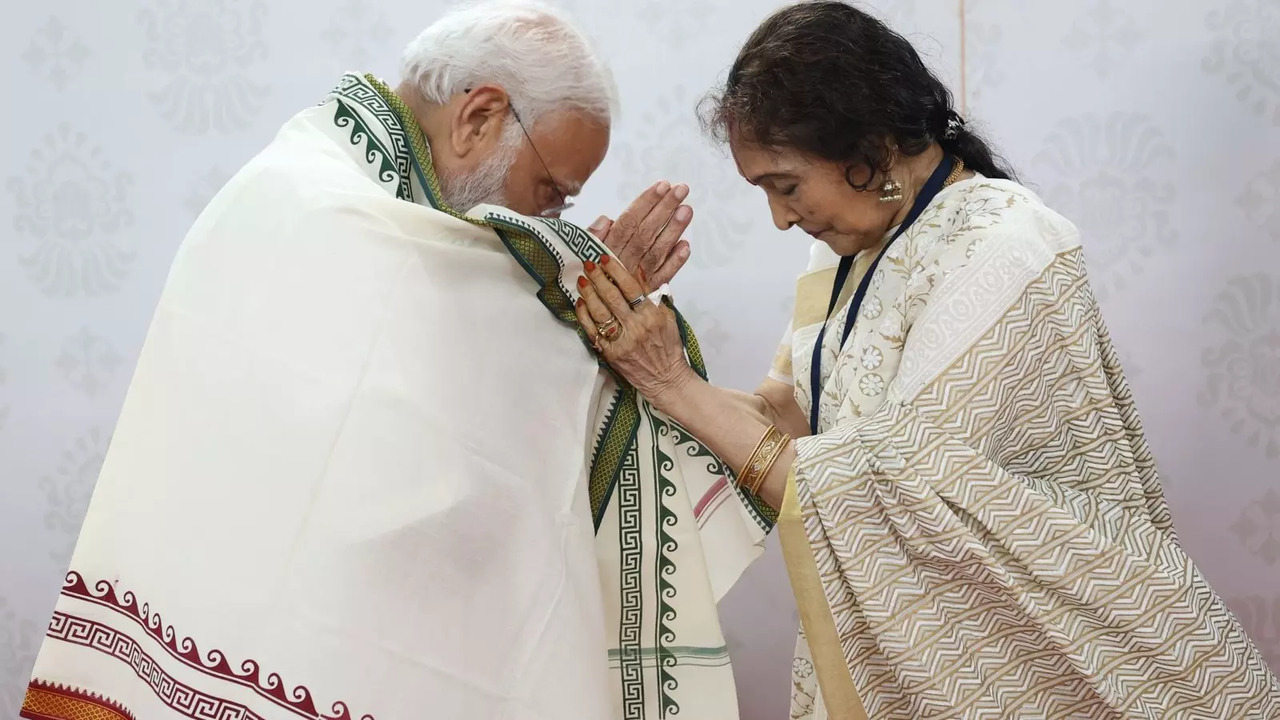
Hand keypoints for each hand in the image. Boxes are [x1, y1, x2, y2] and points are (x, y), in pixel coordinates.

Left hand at [574, 254, 694, 407]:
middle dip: (598, 278)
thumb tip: (638, 272)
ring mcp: (622, 341)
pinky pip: (593, 332)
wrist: (667, 379)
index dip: (616, 271)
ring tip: (581, 280)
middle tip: (587, 264)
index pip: (631, 288)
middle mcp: (636, 327)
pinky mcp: (611, 354)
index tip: (605, 258)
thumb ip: (654, 295)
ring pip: (600, 313)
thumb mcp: (668, 317)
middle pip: (612, 297)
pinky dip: (584, 316)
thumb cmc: (669, 347)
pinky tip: (580, 303)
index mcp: (652, 316)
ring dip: (588, 294)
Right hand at [587, 181, 691, 287]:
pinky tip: (686, 246)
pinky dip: (675, 263)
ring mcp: (638, 278)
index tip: (662, 186)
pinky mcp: (649, 293)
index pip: (628, 222)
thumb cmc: (591, 277)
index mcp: (607, 250)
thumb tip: (606, 219)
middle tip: (681, 190)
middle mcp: (624, 263)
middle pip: (646, 233)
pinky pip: (663, 278)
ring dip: (673, 230)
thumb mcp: (583, 253)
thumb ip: (594, 236)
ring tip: (687, 210)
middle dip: (664, 209)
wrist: (598, 313)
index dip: (645, 203)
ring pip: (656, 251)